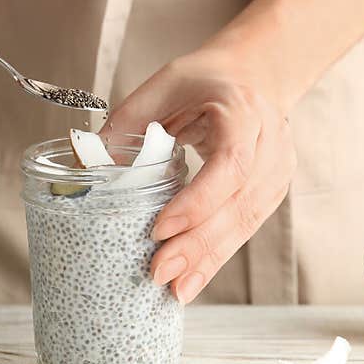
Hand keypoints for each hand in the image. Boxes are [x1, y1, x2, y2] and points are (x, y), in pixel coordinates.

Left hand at [100, 47, 296, 303]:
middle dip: (197, 243)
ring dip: (209, 259)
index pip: (230, 162)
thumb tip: (84, 170)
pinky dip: (218, 255)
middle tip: (159, 273)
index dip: (198, 200)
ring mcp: (279, 168)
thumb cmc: (203, 80)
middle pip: (238, 202)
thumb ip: (125, 126)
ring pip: (245, 222)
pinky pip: (246, 228)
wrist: (253, 74)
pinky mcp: (273, 189)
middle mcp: (270, 140)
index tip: (160, 228)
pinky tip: (193, 278)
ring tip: (175, 289)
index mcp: (242, 107)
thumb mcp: (160, 88)